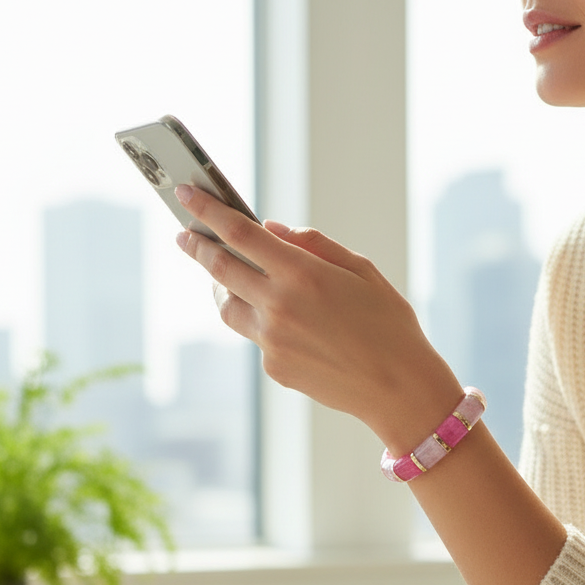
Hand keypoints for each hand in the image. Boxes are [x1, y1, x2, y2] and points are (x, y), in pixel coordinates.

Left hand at [173, 185, 461, 451]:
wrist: (399, 389)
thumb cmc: (389, 326)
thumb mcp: (362, 270)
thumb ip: (314, 245)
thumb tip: (272, 229)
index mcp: (302, 274)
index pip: (238, 232)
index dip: (207, 210)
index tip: (185, 194)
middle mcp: (279, 306)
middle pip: (220, 268)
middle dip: (197, 246)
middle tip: (185, 234)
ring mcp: (272, 341)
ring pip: (227, 307)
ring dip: (220, 287)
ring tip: (225, 277)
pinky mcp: (274, 367)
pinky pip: (256, 337)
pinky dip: (260, 322)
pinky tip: (283, 322)